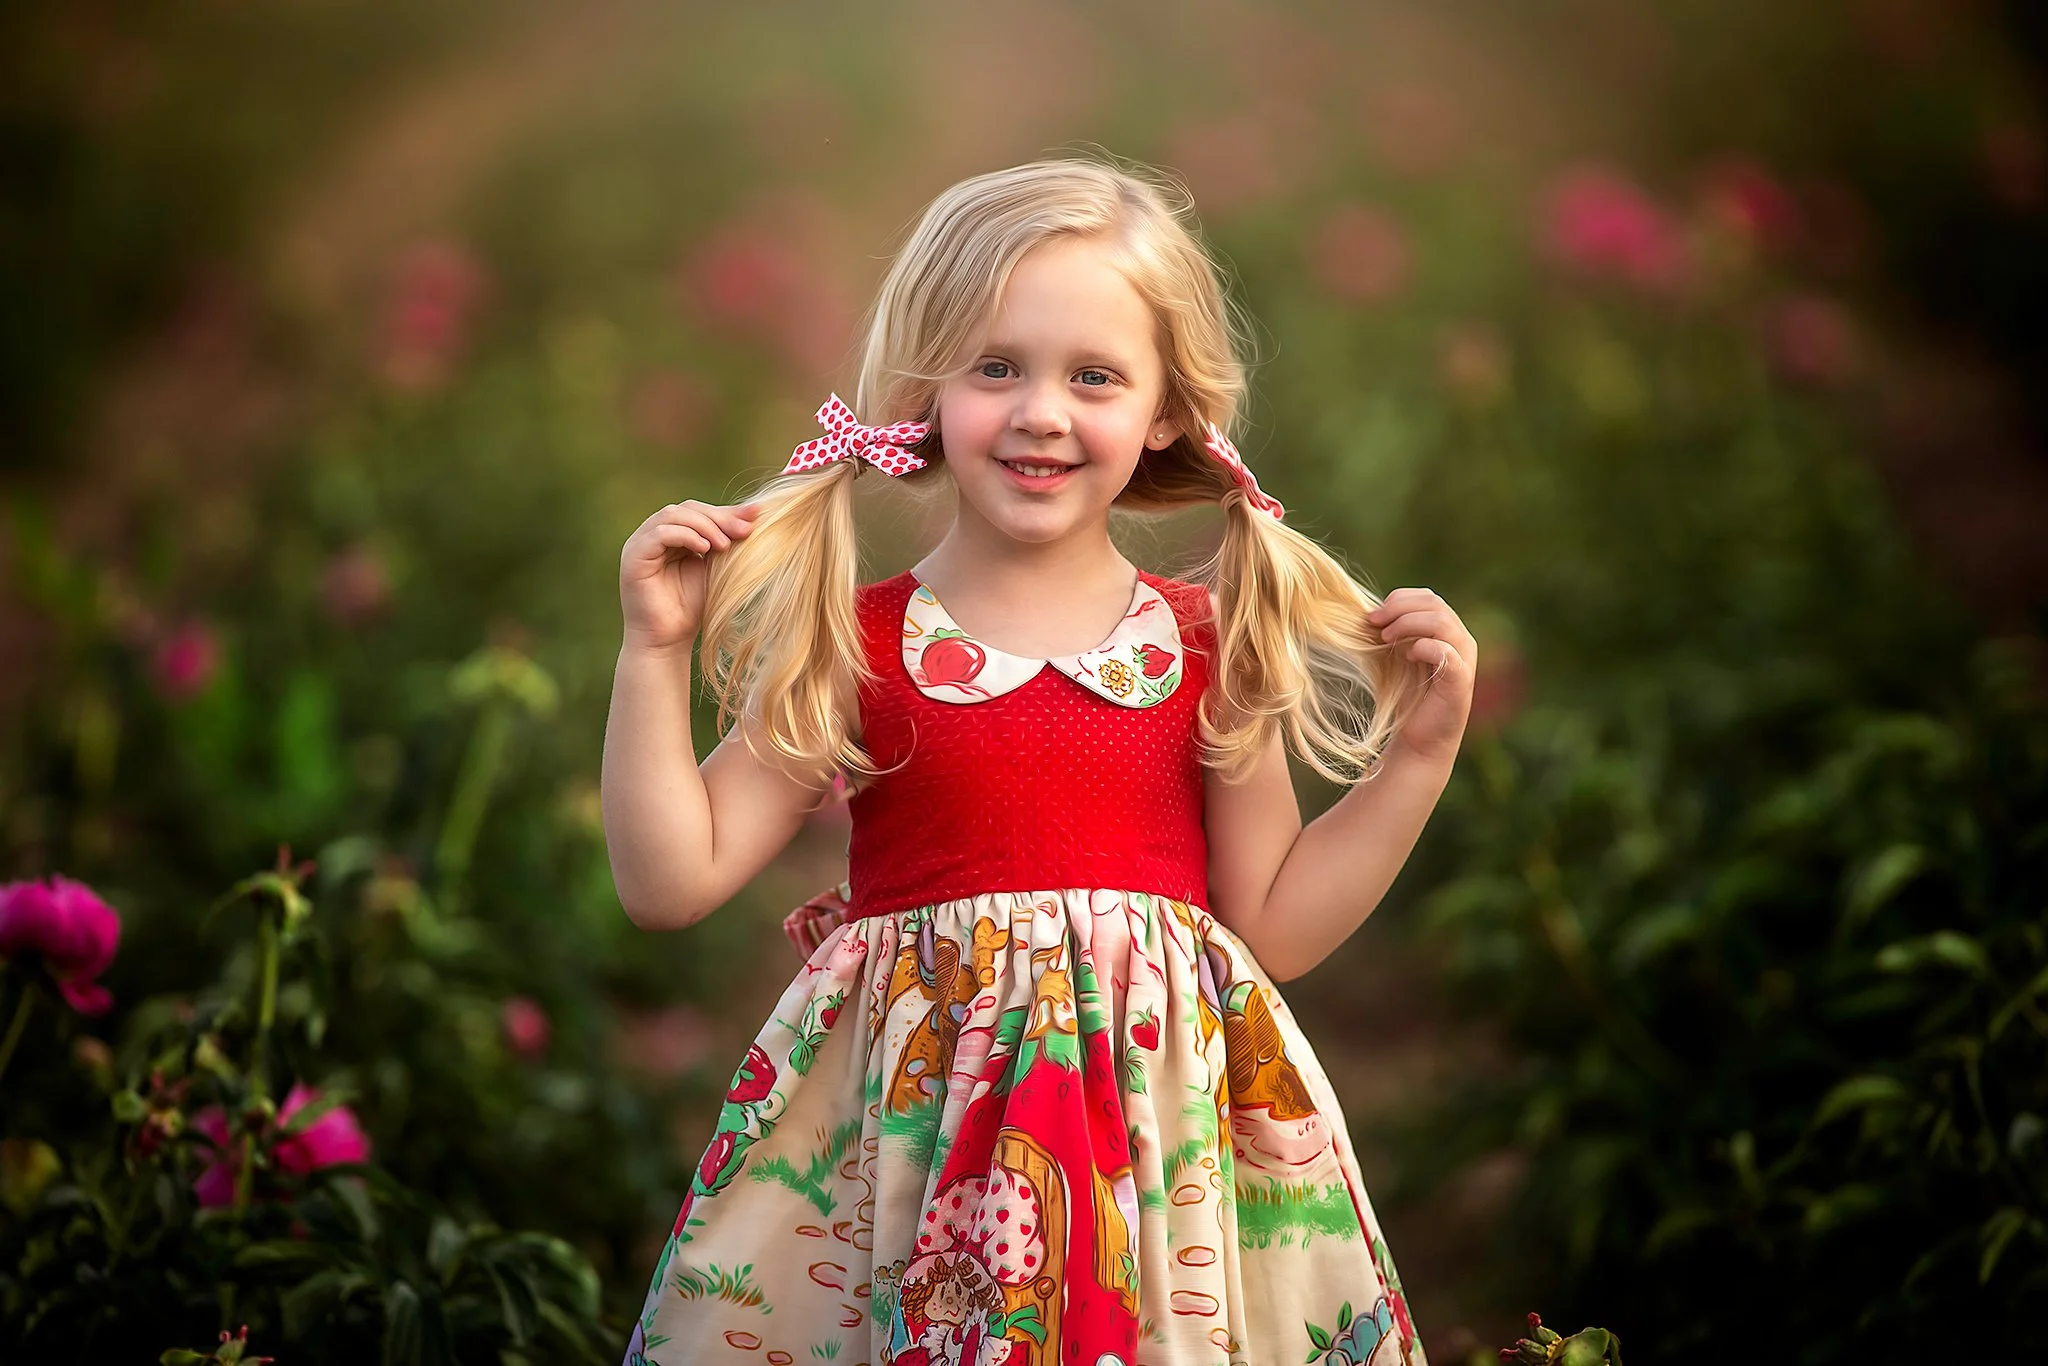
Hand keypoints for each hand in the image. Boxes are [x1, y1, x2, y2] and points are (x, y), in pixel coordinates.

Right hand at [619, 500, 760, 654]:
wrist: (667, 642)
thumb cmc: (690, 609)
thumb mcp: (713, 568)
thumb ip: (725, 541)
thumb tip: (754, 512)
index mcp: (670, 536)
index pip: (697, 511)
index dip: (725, 512)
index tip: (756, 517)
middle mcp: (651, 536)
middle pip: (686, 509)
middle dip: (718, 517)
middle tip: (744, 531)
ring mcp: (639, 544)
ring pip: (672, 516)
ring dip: (703, 526)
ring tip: (725, 545)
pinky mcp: (634, 557)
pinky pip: (659, 534)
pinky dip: (685, 535)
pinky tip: (704, 549)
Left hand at [1367, 587, 1477, 761]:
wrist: (1421, 739)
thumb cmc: (1409, 697)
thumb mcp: (1397, 658)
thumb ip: (1394, 633)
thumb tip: (1369, 611)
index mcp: (1448, 631)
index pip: (1428, 597)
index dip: (1399, 599)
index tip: (1372, 615)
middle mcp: (1461, 641)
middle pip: (1435, 605)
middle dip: (1400, 609)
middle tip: (1374, 623)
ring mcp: (1464, 661)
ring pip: (1442, 623)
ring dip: (1409, 624)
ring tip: (1386, 639)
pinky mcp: (1461, 682)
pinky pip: (1448, 653)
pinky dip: (1425, 647)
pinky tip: (1407, 656)